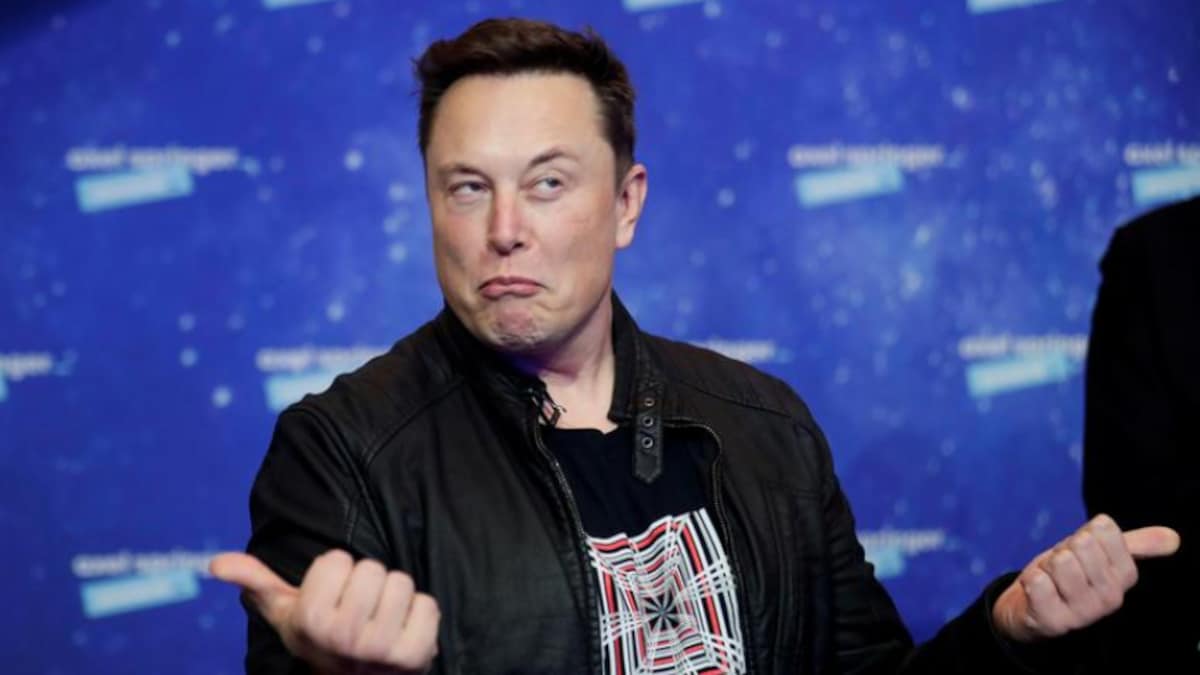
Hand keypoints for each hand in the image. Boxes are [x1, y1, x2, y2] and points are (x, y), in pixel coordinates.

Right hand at [210, 549, 439, 673]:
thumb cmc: (322, 637)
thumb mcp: (287, 613)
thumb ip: (257, 583)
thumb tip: (217, 562)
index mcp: (309, 621)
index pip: (337, 559)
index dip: (337, 573)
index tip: (333, 598)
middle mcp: (343, 637)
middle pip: (372, 568)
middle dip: (368, 583)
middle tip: (360, 610)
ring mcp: (380, 649)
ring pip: (401, 582)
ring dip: (395, 597)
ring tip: (381, 619)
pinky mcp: (415, 656)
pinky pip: (428, 605)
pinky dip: (421, 613)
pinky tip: (404, 630)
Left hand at [992, 514, 1178, 642]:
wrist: (1028, 606)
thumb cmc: (1066, 574)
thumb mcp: (1099, 552)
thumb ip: (1136, 544)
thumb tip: (1175, 538)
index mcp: (1124, 577)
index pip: (1104, 533)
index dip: (1085, 532)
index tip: (1080, 547)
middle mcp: (1110, 598)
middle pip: (1081, 545)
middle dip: (1064, 548)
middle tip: (1061, 566)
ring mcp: (1083, 613)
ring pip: (1062, 562)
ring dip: (1047, 564)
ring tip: (1050, 578)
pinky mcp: (1053, 621)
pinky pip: (1039, 583)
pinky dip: (1033, 579)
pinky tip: (1038, 588)